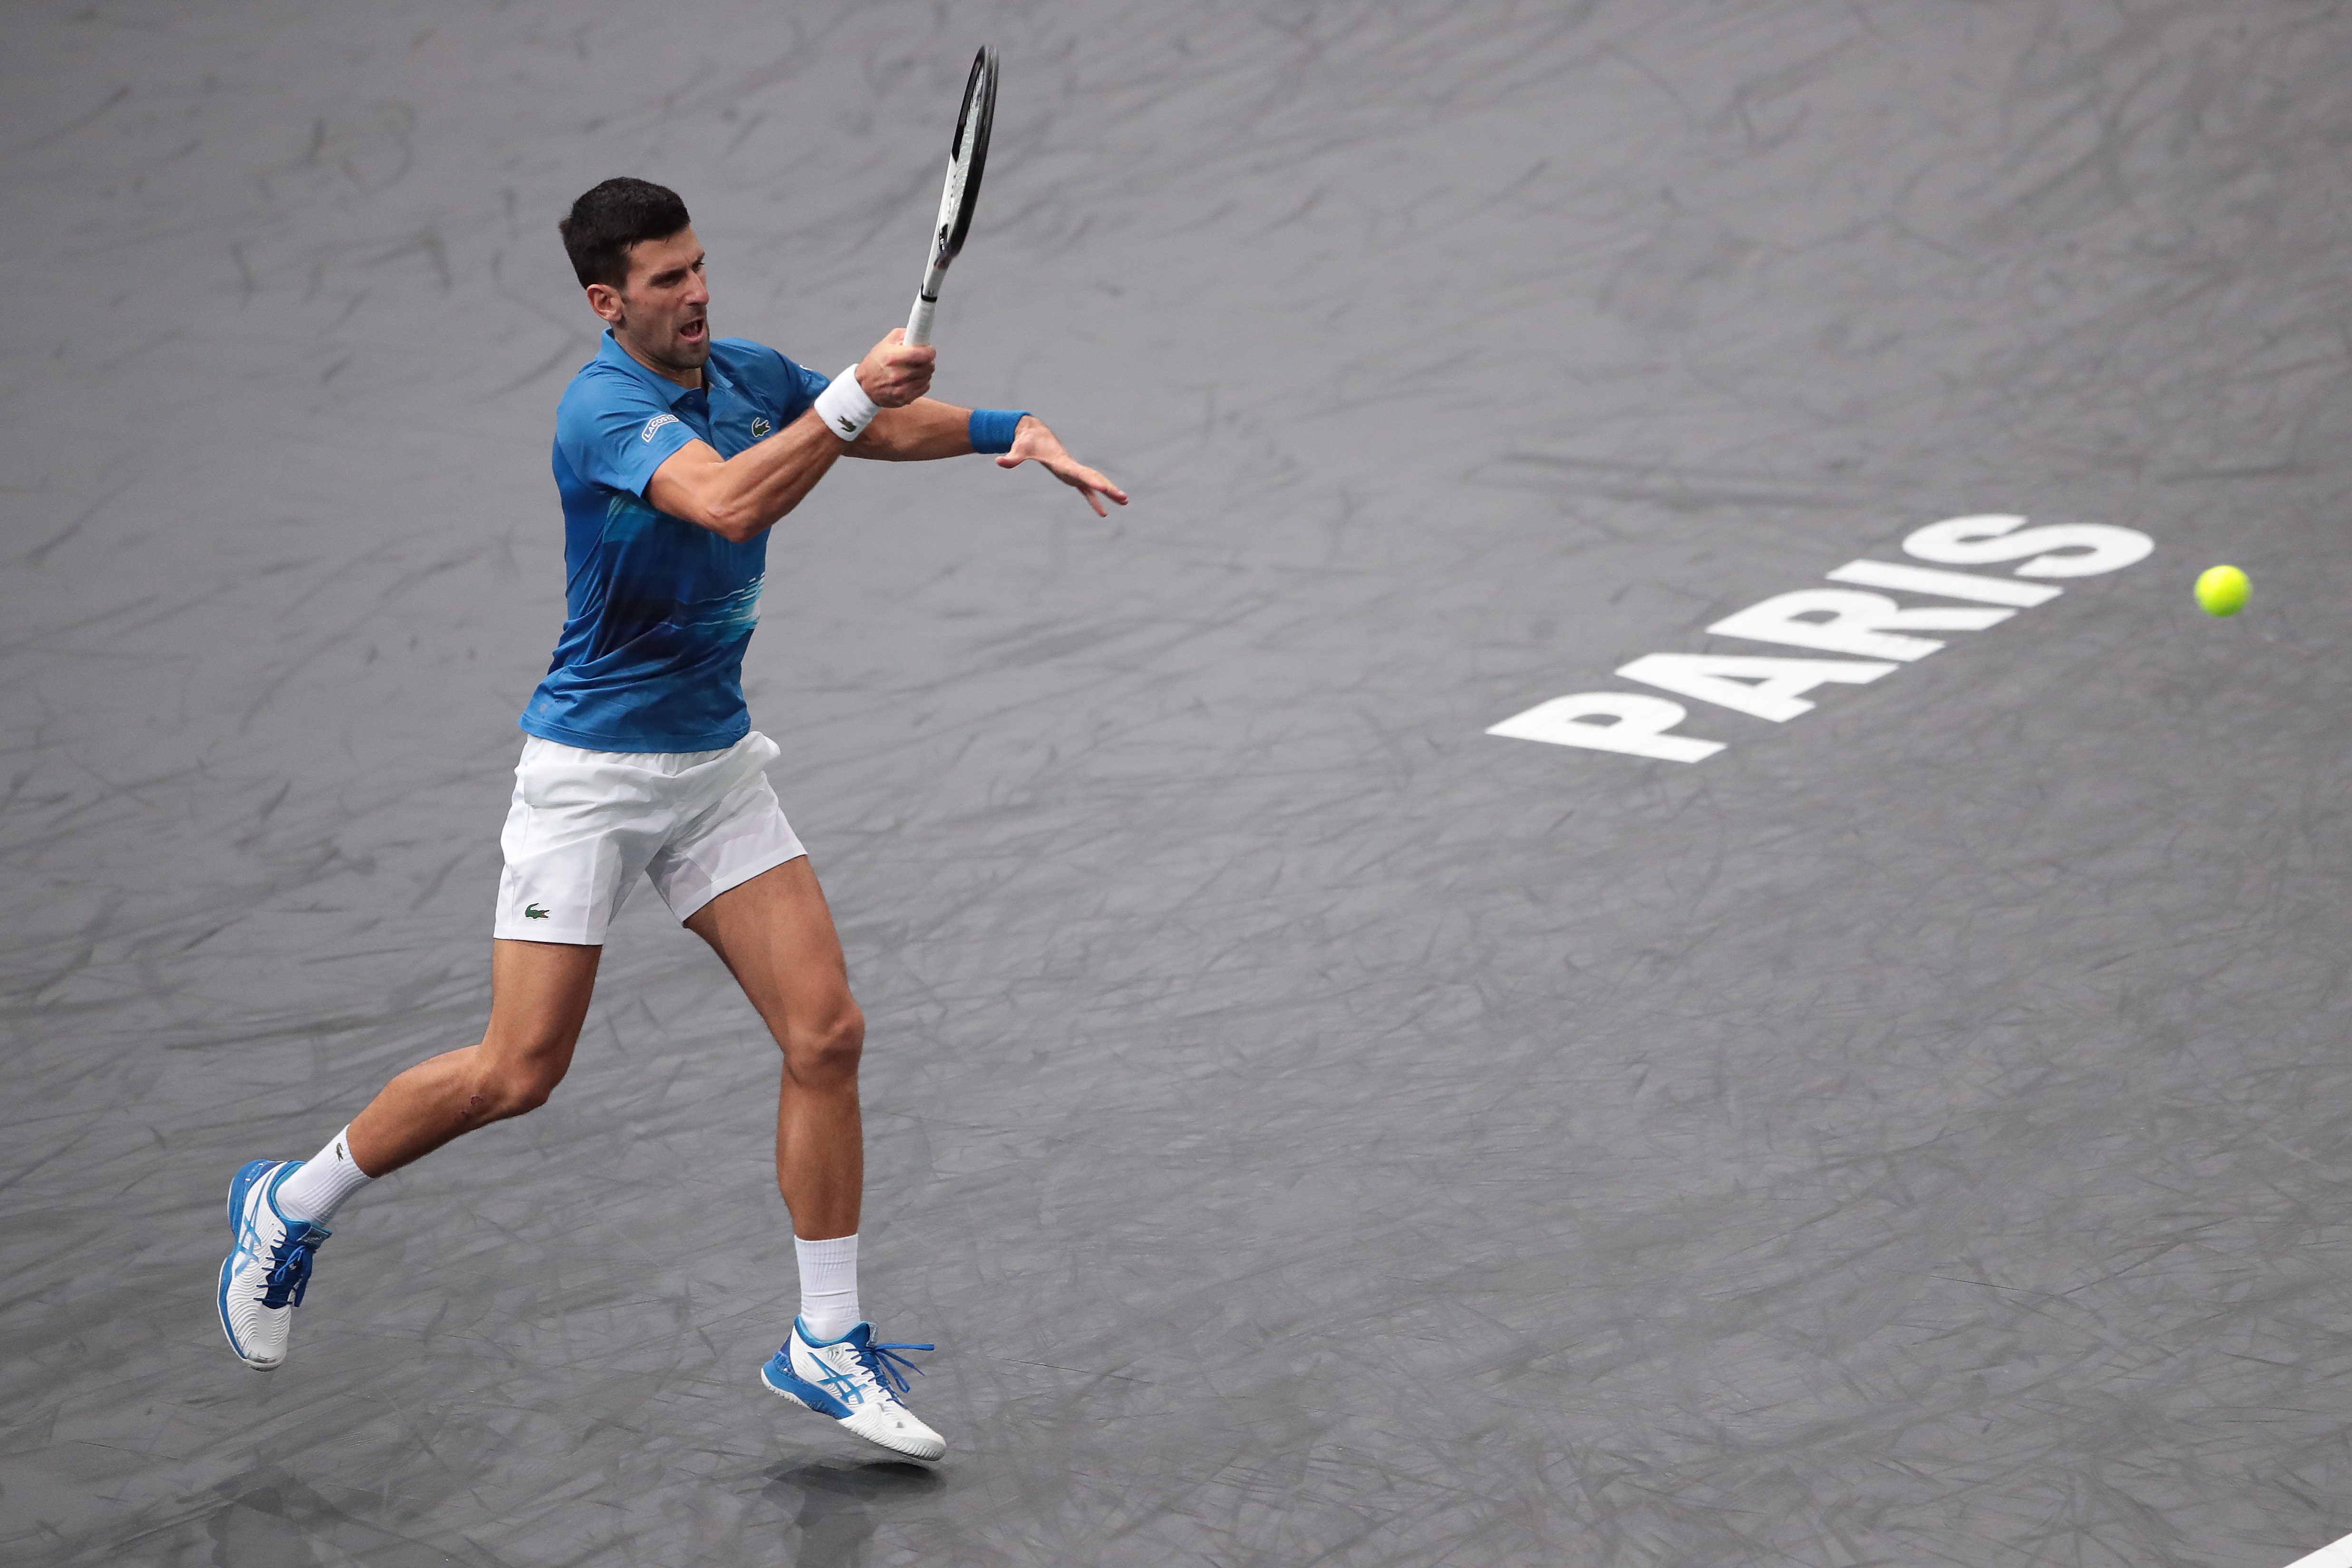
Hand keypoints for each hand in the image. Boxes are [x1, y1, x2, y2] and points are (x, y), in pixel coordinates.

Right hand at [857, 329, 933, 407]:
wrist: (864, 388)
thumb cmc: (875, 363)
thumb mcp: (885, 343)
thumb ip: (903, 335)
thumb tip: (919, 335)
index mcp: (892, 357)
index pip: (922, 354)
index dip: (930, 351)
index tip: (929, 350)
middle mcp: (897, 375)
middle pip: (928, 366)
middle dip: (927, 360)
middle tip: (921, 358)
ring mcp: (901, 389)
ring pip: (927, 376)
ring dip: (925, 371)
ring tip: (914, 368)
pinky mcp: (905, 399)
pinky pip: (925, 387)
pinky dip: (922, 382)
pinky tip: (912, 378)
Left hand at [996, 417, 1128, 516]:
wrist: (1033, 432)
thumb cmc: (1026, 442)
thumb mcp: (1019, 450)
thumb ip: (1012, 458)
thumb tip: (999, 461)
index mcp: (1061, 462)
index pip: (1079, 473)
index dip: (1091, 480)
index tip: (1103, 487)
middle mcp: (1071, 467)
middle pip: (1093, 478)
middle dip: (1108, 488)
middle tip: (1123, 498)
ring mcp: (1073, 471)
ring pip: (1095, 482)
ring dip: (1109, 491)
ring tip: (1125, 501)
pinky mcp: (1071, 476)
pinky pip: (1086, 490)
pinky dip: (1095, 499)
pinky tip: (1103, 512)